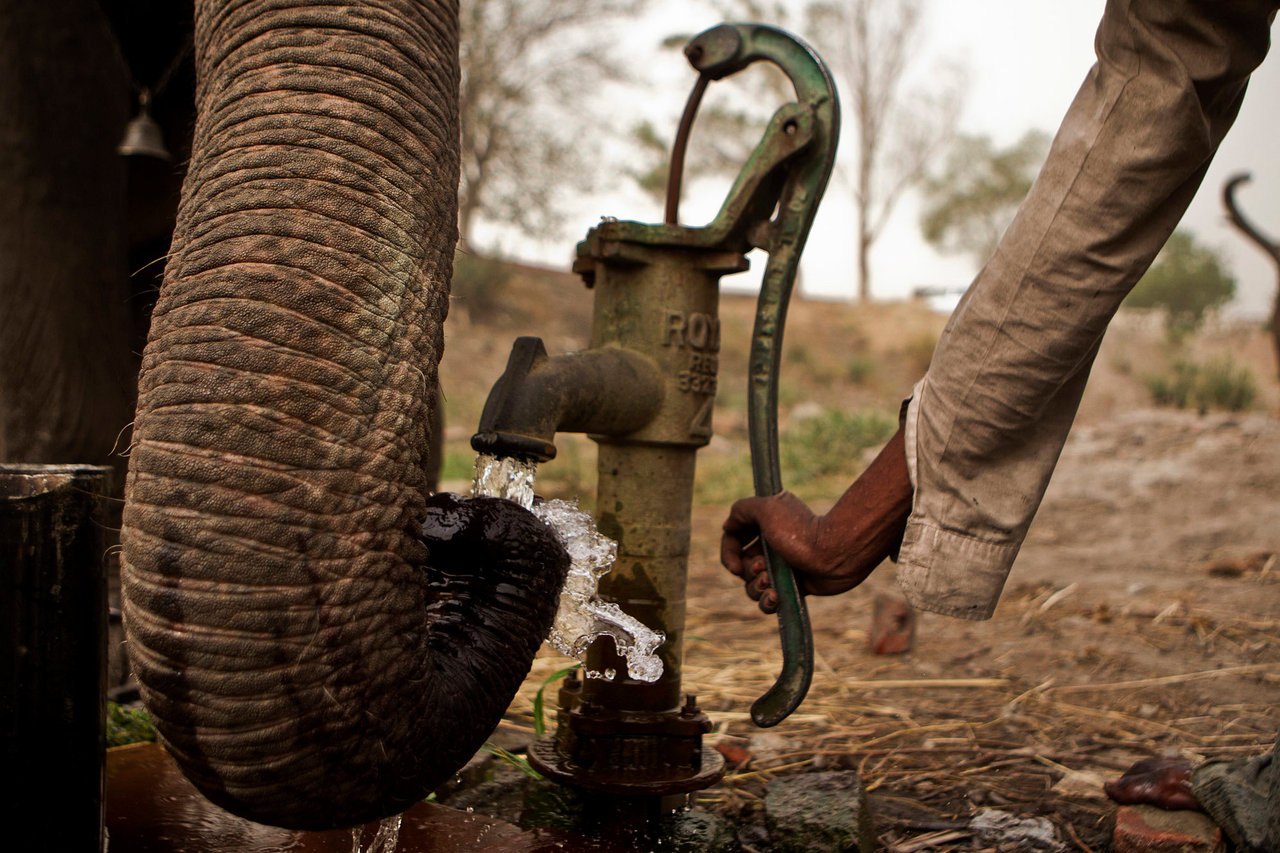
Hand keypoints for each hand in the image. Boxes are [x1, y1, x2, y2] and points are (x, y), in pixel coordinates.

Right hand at [720, 427, 913, 613]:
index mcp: (764, 524)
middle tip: (764, 568)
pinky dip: (767, 602)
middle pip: (741, 566)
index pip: (733, 540)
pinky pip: (769, 600)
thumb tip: (727, 527)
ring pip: (752, 585)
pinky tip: (775, 598)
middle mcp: (771, 545)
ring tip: (772, 583)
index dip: (729, 554)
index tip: (734, 566)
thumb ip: (741, 510)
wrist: (834, 554)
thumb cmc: (800, 531)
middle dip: (747, 572)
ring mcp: (781, 566)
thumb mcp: (766, 509)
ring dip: (756, 588)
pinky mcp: (792, 585)